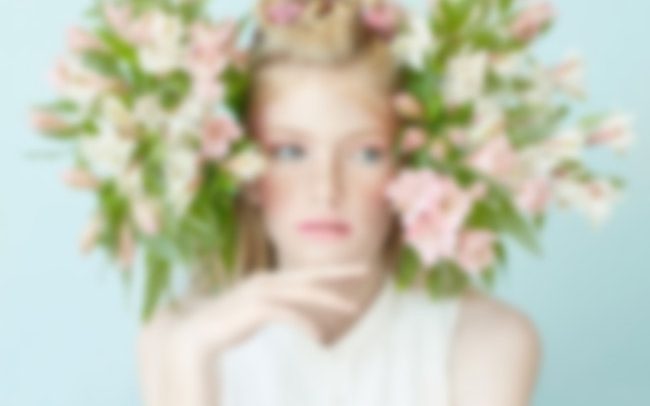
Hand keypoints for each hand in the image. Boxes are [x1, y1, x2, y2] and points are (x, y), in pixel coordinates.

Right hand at [136, 262, 369, 405]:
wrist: (179, 345)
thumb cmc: (212, 334)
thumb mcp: (244, 319)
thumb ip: (261, 311)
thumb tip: (277, 311)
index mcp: (260, 285)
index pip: (299, 276)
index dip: (326, 274)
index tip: (351, 274)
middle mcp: (258, 285)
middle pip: (304, 276)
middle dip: (335, 272)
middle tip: (365, 269)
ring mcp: (251, 296)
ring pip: (298, 292)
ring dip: (326, 298)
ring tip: (352, 307)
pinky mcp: (245, 311)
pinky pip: (281, 314)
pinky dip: (301, 322)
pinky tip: (317, 337)